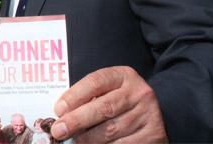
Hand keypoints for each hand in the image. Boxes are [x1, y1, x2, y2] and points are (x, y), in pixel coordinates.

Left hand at [51, 66, 167, 142]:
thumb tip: (61, 115)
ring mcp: (148, 113)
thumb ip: (87, 99)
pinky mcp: (154, 134)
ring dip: (88, 139)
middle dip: (77, 121)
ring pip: (112, 129)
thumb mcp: (105, 92)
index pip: (95, 82)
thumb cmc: (117, 102)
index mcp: (123, 75)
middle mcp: (138, 92)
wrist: (151, 116)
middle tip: (58, 130)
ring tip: (73, 141)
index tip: (58, 109)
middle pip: (103, 107)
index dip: (74, 96)